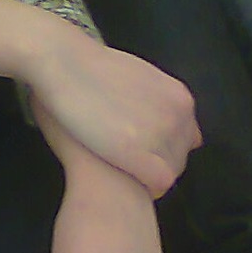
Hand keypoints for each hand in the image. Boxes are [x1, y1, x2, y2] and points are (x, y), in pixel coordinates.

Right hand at [26, 31, 198, 197]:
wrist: (64, 64)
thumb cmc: (88, 67)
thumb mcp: (134, 75)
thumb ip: (148, 94)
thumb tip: (142, 107)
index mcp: (179, 96)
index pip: (187, 134)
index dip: (165, 145)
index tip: (143, 147)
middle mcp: (177, 116)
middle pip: (181, 153)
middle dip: (159, 161)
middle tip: (129, 161)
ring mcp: (161, 135)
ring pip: (172, 170)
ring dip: (151, 174)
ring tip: (123, 170)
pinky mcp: (141, 156)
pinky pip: (158, 182)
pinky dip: (148, 188)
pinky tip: (125, 179)